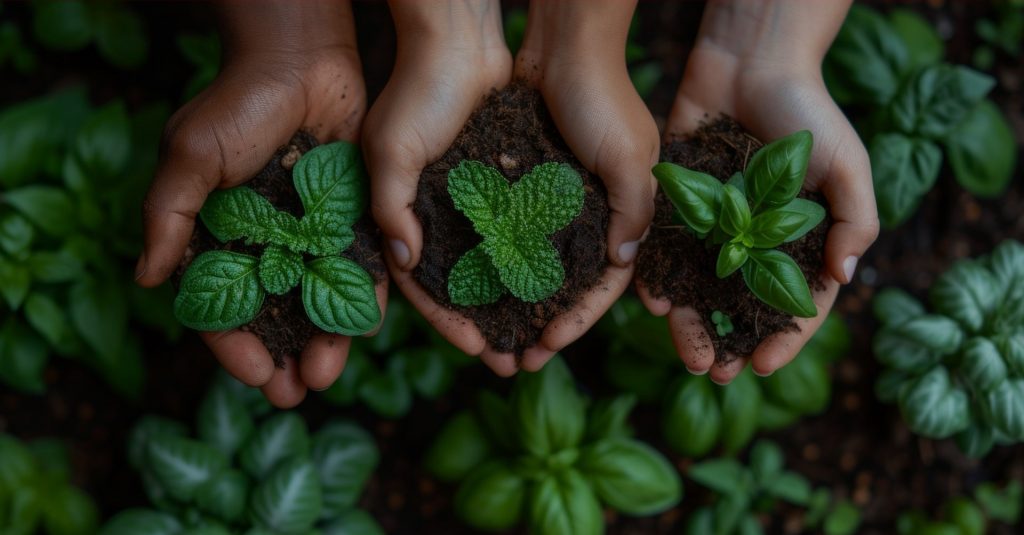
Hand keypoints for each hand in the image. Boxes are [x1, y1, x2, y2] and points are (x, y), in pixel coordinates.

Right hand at [135, 0, 383, 406]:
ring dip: (324, 341)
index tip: (252, 373)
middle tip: (294, 394)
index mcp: (222, 238)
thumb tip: (145, 279)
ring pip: (319, 302)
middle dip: (283, 357)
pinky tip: (367, 327)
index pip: (222, 305)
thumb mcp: (191, 157)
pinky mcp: (353, 219)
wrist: (302, 61)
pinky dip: (364, 298)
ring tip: (328, 373)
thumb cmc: (237, 104)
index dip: (233, 344)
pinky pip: (360, 267)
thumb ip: (169, 216)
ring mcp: (312, 236)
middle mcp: (268, 245)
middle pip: (274, 316)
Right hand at [362, 0, 517, 374]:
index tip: (478, 351)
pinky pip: (525, 234)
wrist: (459, 40)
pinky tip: (562, 288)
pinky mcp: (507, 184)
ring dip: (520, 305)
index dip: (448, 325)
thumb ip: (390, 207)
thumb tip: (404, 263)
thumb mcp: (390, 150)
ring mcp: (476, 204)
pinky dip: (540, 262)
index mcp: (406, 220)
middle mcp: (440, 219)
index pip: (425, 289)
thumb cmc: (416, 92)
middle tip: (517, 363)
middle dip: (490, 328)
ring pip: (500, 269)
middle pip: (467, 290)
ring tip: (545, 337)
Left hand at [509, 0, 658, 370]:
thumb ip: (634, 210)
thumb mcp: (632, 156)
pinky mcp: (526, 184)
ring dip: (512, 303)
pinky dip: (493, 263)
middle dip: (540, 324)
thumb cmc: (603, 97)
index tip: (545, 348)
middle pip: (565, 285)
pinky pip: (508, 235)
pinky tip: (470, 287)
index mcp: (625, 215)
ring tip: (486, 334)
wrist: (563, 43)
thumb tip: (620, 263)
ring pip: (533, 268)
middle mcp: (591, 216)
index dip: (577, 322)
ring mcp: (556, 202)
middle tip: (512, 360)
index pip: (604, 286)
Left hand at [639, 0, 878, 382]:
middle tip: (710, 373)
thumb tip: (843, 278)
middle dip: (725, 341)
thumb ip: (853, 220)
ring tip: (679, 345)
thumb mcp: (847, 165)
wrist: (750, 61)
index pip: (793, 304)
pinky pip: (666, 249)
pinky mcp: (679, 205)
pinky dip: (658, 275)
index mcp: (798, 241)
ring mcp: (714, 226)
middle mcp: (754, 241)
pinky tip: (651, 298)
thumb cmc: (808, 111)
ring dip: (688, 320)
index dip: (781, 340)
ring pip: (699, 287)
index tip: (760, 367)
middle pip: (738, 306)